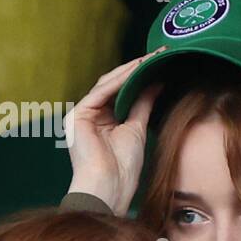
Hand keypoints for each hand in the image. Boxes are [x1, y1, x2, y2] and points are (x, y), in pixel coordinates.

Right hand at [63, 50, 165, 213]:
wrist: (109, 187)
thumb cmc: (123, 168)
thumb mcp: (137, 129)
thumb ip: (143, 105)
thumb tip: (156, 83)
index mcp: (103, 119)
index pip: (122, 91)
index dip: (141, 76)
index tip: (162, 62)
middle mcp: (90, 114)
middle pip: (114, 84)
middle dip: (137, 68)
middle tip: (160, 53)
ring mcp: (82, 114)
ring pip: (108, 84)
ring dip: (130, 70)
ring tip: (152, 58)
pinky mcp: (78, 115)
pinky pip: (101, 92)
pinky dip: (120, 81)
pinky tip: (137, 70)